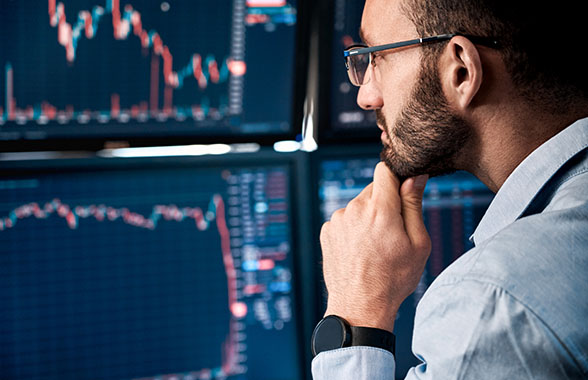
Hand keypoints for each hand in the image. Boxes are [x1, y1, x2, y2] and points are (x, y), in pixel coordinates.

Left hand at [320, 162, 430, 332]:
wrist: (359, 305)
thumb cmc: (393, 279)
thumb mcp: (418, 243)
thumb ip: (414, 205)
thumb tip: (415, 176)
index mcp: (380, 209)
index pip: (386, 170)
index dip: (396, 177)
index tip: (403, 190)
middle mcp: (355, 209)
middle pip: (373, 190)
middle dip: (385, 203)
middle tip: (392, 231)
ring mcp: (337, 220)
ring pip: (358, 206)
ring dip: (367, 216)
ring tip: (375, 246)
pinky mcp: (327, 231)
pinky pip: (345, 219)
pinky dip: (353, 228)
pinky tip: (360, 250)